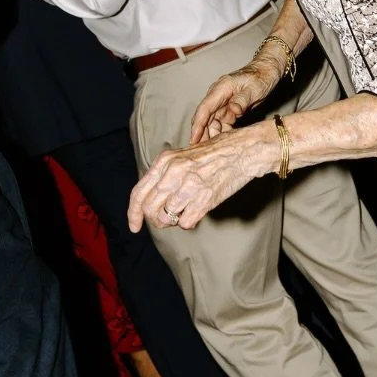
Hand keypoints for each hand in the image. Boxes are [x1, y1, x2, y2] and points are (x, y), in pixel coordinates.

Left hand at [128, 123, 277, 232]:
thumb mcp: (183, 156)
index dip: (133, 213)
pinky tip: (197, 211)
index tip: (134, 226)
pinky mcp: (204, 199)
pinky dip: (189, 222)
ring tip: (186, 210)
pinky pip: (185, 223)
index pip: (139, 192)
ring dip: (174, 220)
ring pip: (166, 218)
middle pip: (150, 209)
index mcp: (165, 161)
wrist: (243, 151)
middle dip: (155, 219)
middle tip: (165, 220)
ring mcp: (188, 186)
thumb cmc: (215, 153)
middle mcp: (173, 173)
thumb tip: (152, 200)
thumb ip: (165, 174)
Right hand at [189, 56, 282, 143]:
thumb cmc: (261, 76)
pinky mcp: (229, 109)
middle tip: (202, 152)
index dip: (198, 125)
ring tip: (214, 150)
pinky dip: (222, 133)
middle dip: (202, 134)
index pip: (205, 108)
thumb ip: (242, 99)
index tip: (193, 139)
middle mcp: (218, 96)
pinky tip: (225, 143)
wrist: (268, 71)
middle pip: (205, 118)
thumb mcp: (254, 88)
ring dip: (212, 135)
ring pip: (212, 122)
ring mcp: (223, 103)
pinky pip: (222, 123)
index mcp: (221, 89)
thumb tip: (233, 110)